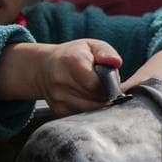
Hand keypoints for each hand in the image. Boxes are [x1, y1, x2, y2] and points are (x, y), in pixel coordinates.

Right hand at [0, 40, 122, 115]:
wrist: (45, 68)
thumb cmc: (73, 55)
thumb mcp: (92, 46)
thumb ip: (106, 52)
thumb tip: (116, 62)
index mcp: (72, 61)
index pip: (96, 84)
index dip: (109, 85)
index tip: (111, 81)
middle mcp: (61, 80)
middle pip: (95, 98)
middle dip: (106, 95)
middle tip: (105, 86)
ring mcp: (58, 98)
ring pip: (90, 110)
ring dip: (99, 104)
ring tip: (97, 92)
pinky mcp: (58, 110)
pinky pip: (82, 115)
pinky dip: (90, 110)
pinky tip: (88, 99)